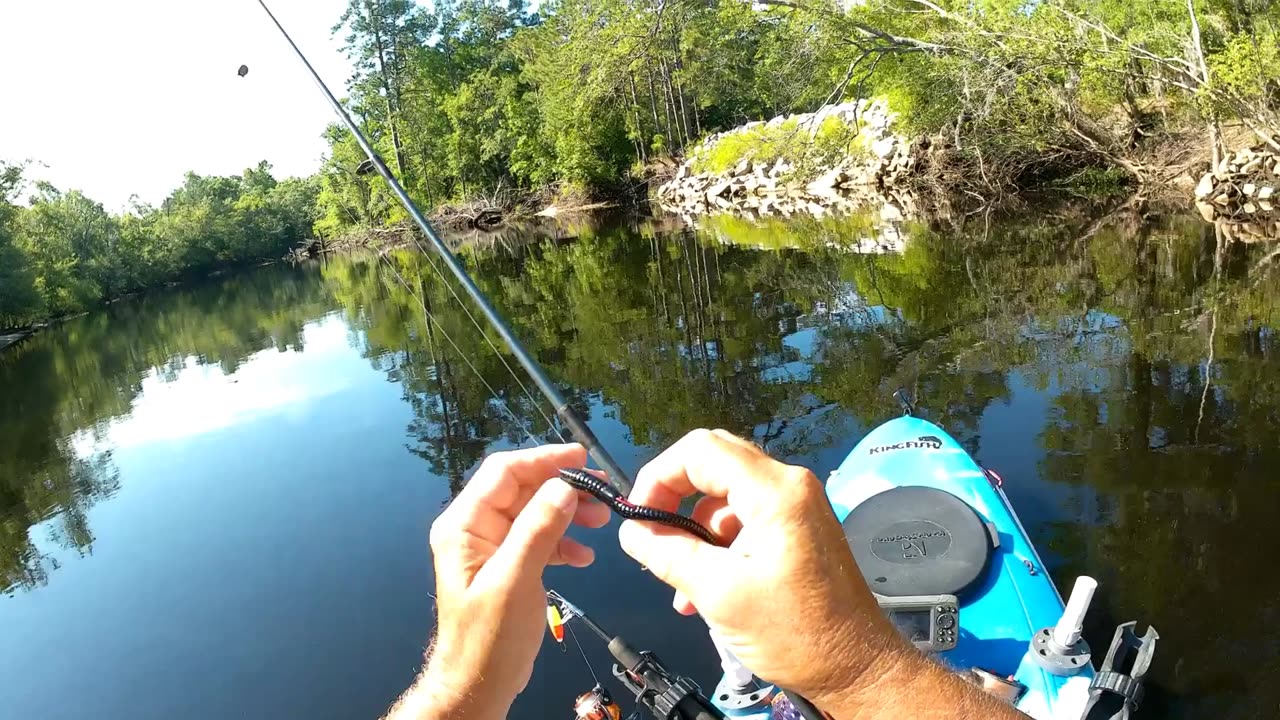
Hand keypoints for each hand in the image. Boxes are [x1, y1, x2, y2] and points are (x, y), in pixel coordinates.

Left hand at [399, 444, 609, 719]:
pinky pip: (539, 540)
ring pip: (535, 513)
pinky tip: (584, 557)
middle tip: (601, 491)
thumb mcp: (514, 580)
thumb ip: (538, 530)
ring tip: (600, 520)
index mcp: (464, 525)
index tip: (582, 459)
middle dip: (562, 488)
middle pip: (523, 490)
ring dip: (568, 514)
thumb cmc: (488, 639)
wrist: (479, 685)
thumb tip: (564, 488)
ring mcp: (492, 548)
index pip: (504, 473)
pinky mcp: (509, 567)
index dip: (543, 460)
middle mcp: (475, 530)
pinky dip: (563, 543)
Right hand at [617, 430, 906, 714]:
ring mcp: (797, 506)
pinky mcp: (797, 528)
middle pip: (713, 464)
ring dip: (694, 530)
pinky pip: (744, 519)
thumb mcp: (718, 594)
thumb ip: (668, 554)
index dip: (659, 476)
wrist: (855, 668)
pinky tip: (705, 586)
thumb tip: (632, 532)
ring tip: (680, 580)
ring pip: (725, 496)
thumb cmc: (799, 635)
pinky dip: (717, 544)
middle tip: (652, 535)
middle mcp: (790, 486)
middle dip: (674, 498)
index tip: (639, 514)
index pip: (700, 450)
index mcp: (775, 492)